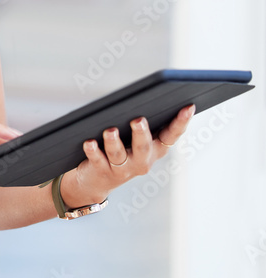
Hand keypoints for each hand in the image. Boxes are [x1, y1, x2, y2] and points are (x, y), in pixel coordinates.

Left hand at [59, 104, 195, 208]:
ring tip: (110, 131)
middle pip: (143, 147)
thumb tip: (143, 96)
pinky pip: (98, 160)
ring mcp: (123, 169)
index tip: (188, 106)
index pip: (172, 135)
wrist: (97, 181)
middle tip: (138, 120)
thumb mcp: (136, 138)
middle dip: (141, 133)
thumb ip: (143, 122)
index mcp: (156, 149)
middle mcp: (142, 161)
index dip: (181, 122)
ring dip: (114, 142)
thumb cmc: (122, 149)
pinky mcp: (103, 172)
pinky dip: (93, 151)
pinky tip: (89, 142)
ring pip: (119, 155)